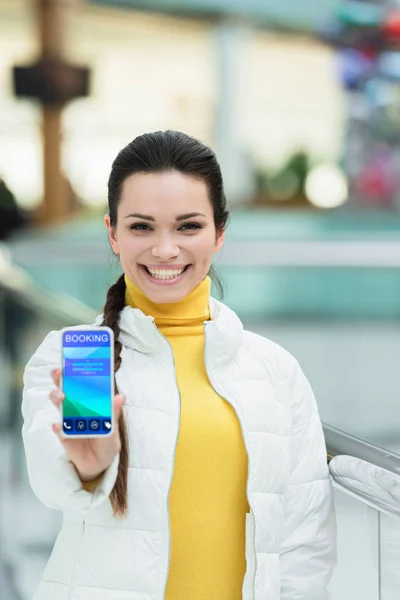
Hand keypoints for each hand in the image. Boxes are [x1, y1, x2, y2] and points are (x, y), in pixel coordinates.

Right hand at [50, 368, 124, 482]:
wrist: (99, 464)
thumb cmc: (107, 442)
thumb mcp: (114, 428)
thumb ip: (114, 413)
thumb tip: (121, 397)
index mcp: (90, 402)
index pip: (81, 383)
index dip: (77, 371)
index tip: (74, 360)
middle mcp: (77, 407)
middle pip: (65, 388)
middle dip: (61, 378)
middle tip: (60, 372)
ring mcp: (69, 420)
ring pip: (59, 403)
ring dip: (57, 397)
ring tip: (62, 398)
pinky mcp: (63, 435)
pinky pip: (59, 429)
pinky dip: (58, 427)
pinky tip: (59, 426)